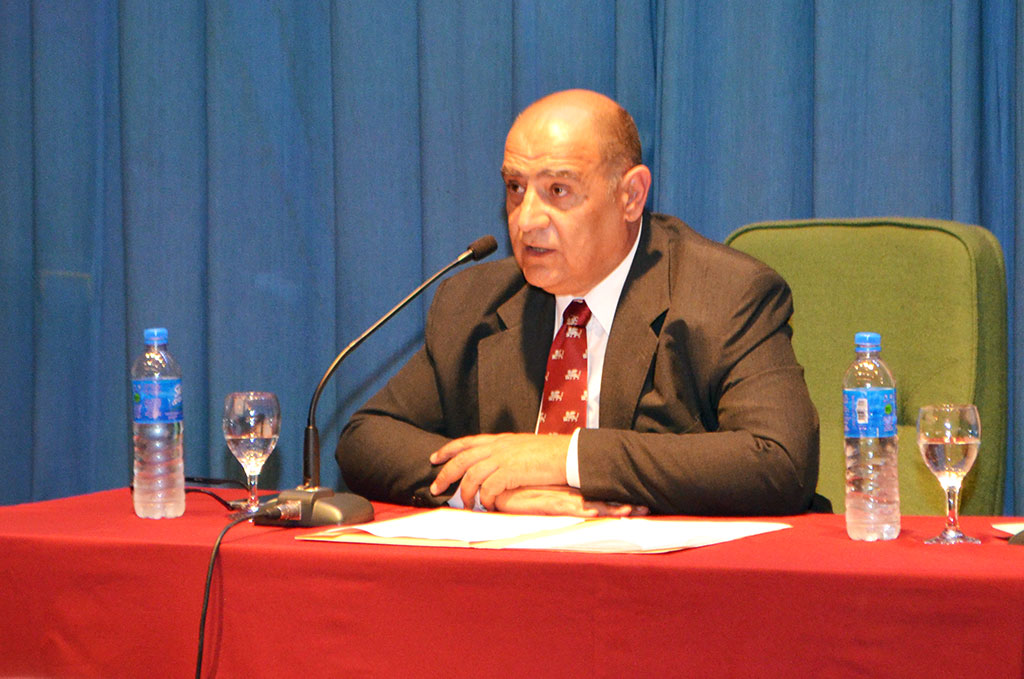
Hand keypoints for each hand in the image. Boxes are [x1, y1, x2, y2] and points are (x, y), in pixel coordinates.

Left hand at [429, 433, 569, 509]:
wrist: (568, 455)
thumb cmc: (550, 454)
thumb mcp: (522, 448)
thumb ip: (505, 454)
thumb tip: (494, 466)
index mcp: (500, 440)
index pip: (466, 442)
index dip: (447, 450)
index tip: (434, 459)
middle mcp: (498, 446)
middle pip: (462, 459)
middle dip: (445, 475)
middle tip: (435, 489)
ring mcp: (503, 458)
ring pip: (471, 475)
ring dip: (465, 493)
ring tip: (466, 504)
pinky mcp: (511, 471)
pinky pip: (488, 488)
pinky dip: (485, 499)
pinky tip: (488, 506)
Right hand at [495, 485, 648, 516]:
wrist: (500, 485)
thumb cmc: (521, 493)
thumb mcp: (543, 497)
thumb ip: (560, 499)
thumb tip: (580, 505)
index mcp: (570, 494)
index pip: (599, 499)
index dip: (618, 502)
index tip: (639, 506)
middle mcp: (568, 495)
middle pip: (600, 501)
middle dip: (622, 506)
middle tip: (644, 508)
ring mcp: (558, 499)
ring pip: (588, 505)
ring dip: (608, 509)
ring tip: (627, 511)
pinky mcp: (545, 504)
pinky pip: (566, 508)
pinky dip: (581, 510)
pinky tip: (594, 512)